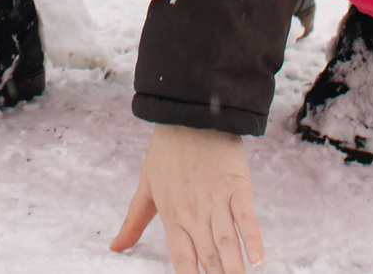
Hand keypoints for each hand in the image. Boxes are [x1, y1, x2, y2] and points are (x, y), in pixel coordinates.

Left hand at [111, 125, 262, 273]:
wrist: (188, 113)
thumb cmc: (166, 151)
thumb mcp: (145, 186)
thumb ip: (133, 221)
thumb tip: (115, 248)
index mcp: (172, 215)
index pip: (181, 259)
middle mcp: (194, 212)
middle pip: (208, 256)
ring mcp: (216, 199)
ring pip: (227, 242)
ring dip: (233, 266)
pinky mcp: (237, 185)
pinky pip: (246, 217)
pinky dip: (252, 238)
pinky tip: (257, 259)